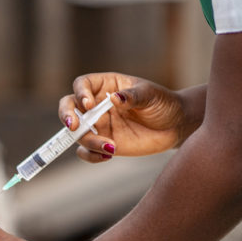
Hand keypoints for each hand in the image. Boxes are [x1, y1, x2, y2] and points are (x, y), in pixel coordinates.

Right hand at [62, 72, 191, 162]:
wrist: (175, 126)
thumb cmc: (163, 104)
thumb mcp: (151, 96)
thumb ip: (133, 96)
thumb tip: (115, 98)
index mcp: (105, 86)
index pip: (82, 84)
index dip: (80, 93)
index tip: (89, 104)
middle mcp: (96, 105)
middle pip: (68, 105)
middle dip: (66, 115)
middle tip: (73, 126)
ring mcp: (97, 125)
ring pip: (77, 132)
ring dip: (89, 141)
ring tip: (111, 147)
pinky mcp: (102, 143)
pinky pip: (86, 151)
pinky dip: (90, 155)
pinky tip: (108, 156)